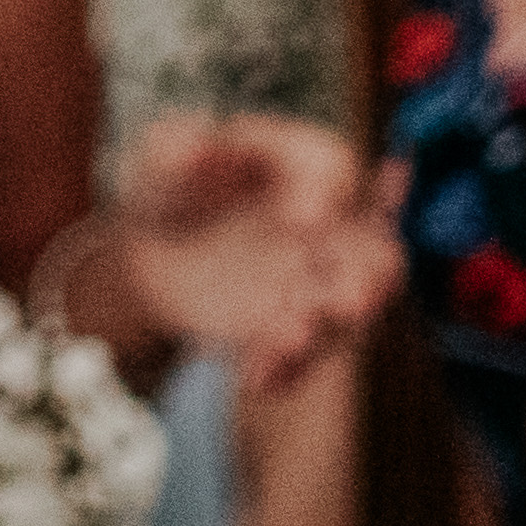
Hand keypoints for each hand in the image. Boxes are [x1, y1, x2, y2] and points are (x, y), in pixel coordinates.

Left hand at [101, 113, 400, 393]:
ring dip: (330, 327)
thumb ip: (176, 147)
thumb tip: (195, 147)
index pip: (333, 165)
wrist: (154, 251)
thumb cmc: (170, 187)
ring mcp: (318, 279)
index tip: (300, 217)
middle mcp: (328, 223)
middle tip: (348, 299)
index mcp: (298, 162)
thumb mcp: (160, 156)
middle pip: (372, 246)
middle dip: (365, 276)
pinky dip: (288, 368)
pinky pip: (308, 355)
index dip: (326, 191)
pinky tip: (255, 377)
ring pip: (347, 308)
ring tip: (289, 337)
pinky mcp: (299, 327)